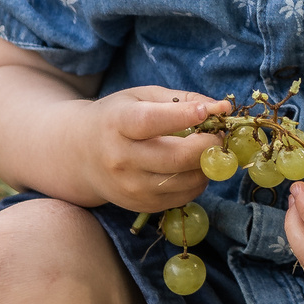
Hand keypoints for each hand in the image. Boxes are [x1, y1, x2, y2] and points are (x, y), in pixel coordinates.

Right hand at [75, 86, 230, 211]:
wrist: (81, 154)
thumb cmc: (118, 118)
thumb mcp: (141, 98)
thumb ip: (181, 100)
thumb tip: (222, 108)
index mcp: (117, 124)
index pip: (150, 122)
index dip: (182, 116)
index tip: (206, 112)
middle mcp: (121, 158)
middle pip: (176, 157)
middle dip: (208, 145)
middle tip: (217, 134)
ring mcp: (131, 187)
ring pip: (187, 180)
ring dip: (207, 164)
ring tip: (204, 149)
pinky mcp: (142, 205)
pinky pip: (185, 195)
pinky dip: (197, 180)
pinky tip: (189, 166)